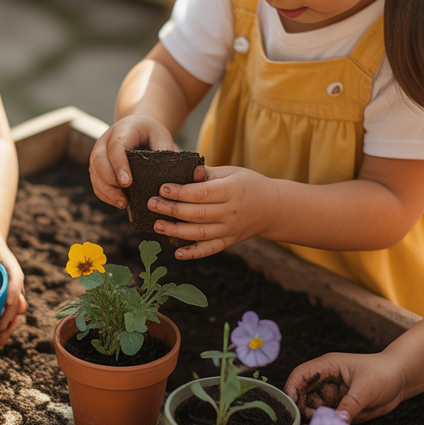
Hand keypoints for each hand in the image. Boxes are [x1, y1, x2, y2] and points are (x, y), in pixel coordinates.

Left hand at [0, 230, 26, 347]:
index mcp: (8, 264)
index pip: (16, 277)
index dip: (14, 291)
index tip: (10, 303)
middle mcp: (13, 279)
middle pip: (17, 300)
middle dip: (10, 316)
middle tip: (0, 328)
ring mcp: (10, 291)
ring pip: (14, 311)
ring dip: (8, 326)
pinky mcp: (3, 300)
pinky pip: (7, 315)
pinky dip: (3, 328)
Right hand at [89, 116, 177, 208]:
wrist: (137, 127)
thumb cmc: (151, 133)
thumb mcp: (161, 137)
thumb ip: (164, 152)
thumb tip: (167, 175)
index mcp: (122, 130)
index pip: (116, 147)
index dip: (119, 165)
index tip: (127, 183)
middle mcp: (105, 141)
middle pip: (99, 161)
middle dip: (110, 182)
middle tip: (125, 199)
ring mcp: (98, 154)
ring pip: (95, 173)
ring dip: (106, 191)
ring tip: (123, 204)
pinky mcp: (96, 166)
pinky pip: (96, 182)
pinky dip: (104, 194)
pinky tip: (118, 202)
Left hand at [145, 165, 278, 258]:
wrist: (272, 208)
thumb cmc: (248, 184)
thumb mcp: (231, 172)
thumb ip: (208, 174)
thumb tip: (189, 171)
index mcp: (231, 191)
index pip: (201, 193)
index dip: (180, 192)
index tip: (162, 188)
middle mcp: (230, 213)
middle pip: (197, 214)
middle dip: (171, 209)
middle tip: (151, 204)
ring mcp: (229, 230)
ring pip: (200, 233)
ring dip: (176, 231)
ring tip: (157, 225)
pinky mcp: (228, 242)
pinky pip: (209, 249)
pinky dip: (193, 253)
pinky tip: (177, 253)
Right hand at [284, 351, 408, 422]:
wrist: (401, 380)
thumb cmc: (383, 373)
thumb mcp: (366, 388)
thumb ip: (349, 405)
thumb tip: (335, 423)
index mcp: (328, 367)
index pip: (301, 375)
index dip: (291, 389)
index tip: (289, 407)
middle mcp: (325, 381)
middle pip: (302, 395)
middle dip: (301, 410)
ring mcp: (332, 395)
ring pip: (312, 409)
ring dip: (313, 421)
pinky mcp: (339, 408)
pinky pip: (326, 419)